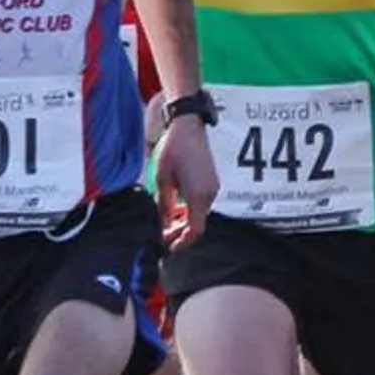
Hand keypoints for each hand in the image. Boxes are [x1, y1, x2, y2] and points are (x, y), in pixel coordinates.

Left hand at [156, 113, 217, 249]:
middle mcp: (209, 194)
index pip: (194, 230)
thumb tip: (162, 225)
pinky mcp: (211, 181)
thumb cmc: (174, 150)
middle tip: (163, 236)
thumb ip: (163, 206)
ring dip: (184, 222)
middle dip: (181, 233)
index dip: (182, 242)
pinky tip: (176, 208)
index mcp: (198, 196)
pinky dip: (189, 211)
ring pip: (199, 214)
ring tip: (167, 222)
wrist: (188, 127)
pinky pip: (201, 203)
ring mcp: (213, 187)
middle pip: (198, 224)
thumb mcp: (162, 180)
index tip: (168, 246)